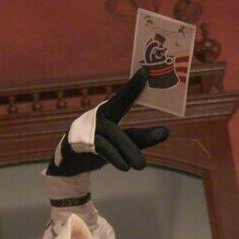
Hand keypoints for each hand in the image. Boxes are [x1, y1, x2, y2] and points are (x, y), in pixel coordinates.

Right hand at [47, 66, 169, 177]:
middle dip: (133, 100)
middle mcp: (99, 115)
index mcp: (108, 111)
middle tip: (162, 130)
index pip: (124, 97)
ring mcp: (89, 127)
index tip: (145, 71)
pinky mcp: (83, 142)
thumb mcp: (122, 142)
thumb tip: (166, 131)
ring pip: (114, 135)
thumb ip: (142, 138)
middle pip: (119, 108)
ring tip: (142, 166)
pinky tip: (125, 167)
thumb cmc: (100, 146)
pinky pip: (102, 148)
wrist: (71, 161)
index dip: (134, 85)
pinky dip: (115, 157)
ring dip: (130, 151)